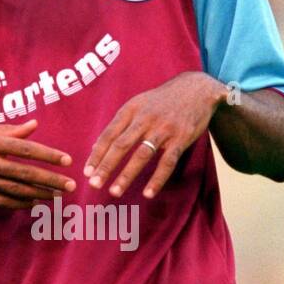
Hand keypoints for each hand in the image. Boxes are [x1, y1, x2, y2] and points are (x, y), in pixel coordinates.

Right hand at [0, 119, 75, 209]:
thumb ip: (7, 130)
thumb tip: (34, 126)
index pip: (25, 148)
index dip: (48, 155)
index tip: (67, 161)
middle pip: (24, 173)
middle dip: (50, 180)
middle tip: (70, 185)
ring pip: (14, 190)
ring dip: (38, 194)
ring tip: (57, 195)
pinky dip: (18, 203)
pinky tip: (33, 203)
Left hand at [84, 72, 227, 197]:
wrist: (196, 89)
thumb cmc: (161, 101)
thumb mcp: (137, 105)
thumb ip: (118, 125)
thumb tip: (96, 148)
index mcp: (131, 110)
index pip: (109, 134)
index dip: (97, 154)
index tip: (87, 172)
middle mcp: (145, 118)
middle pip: (121, 145)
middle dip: (106, 166)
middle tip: (94, 184)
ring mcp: (164, 129)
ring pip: (142, 155)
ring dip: (126, 175)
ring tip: (114, 192)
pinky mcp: (181, 138)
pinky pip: (167, 162)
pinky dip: (157, 179)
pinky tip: (148, 193)